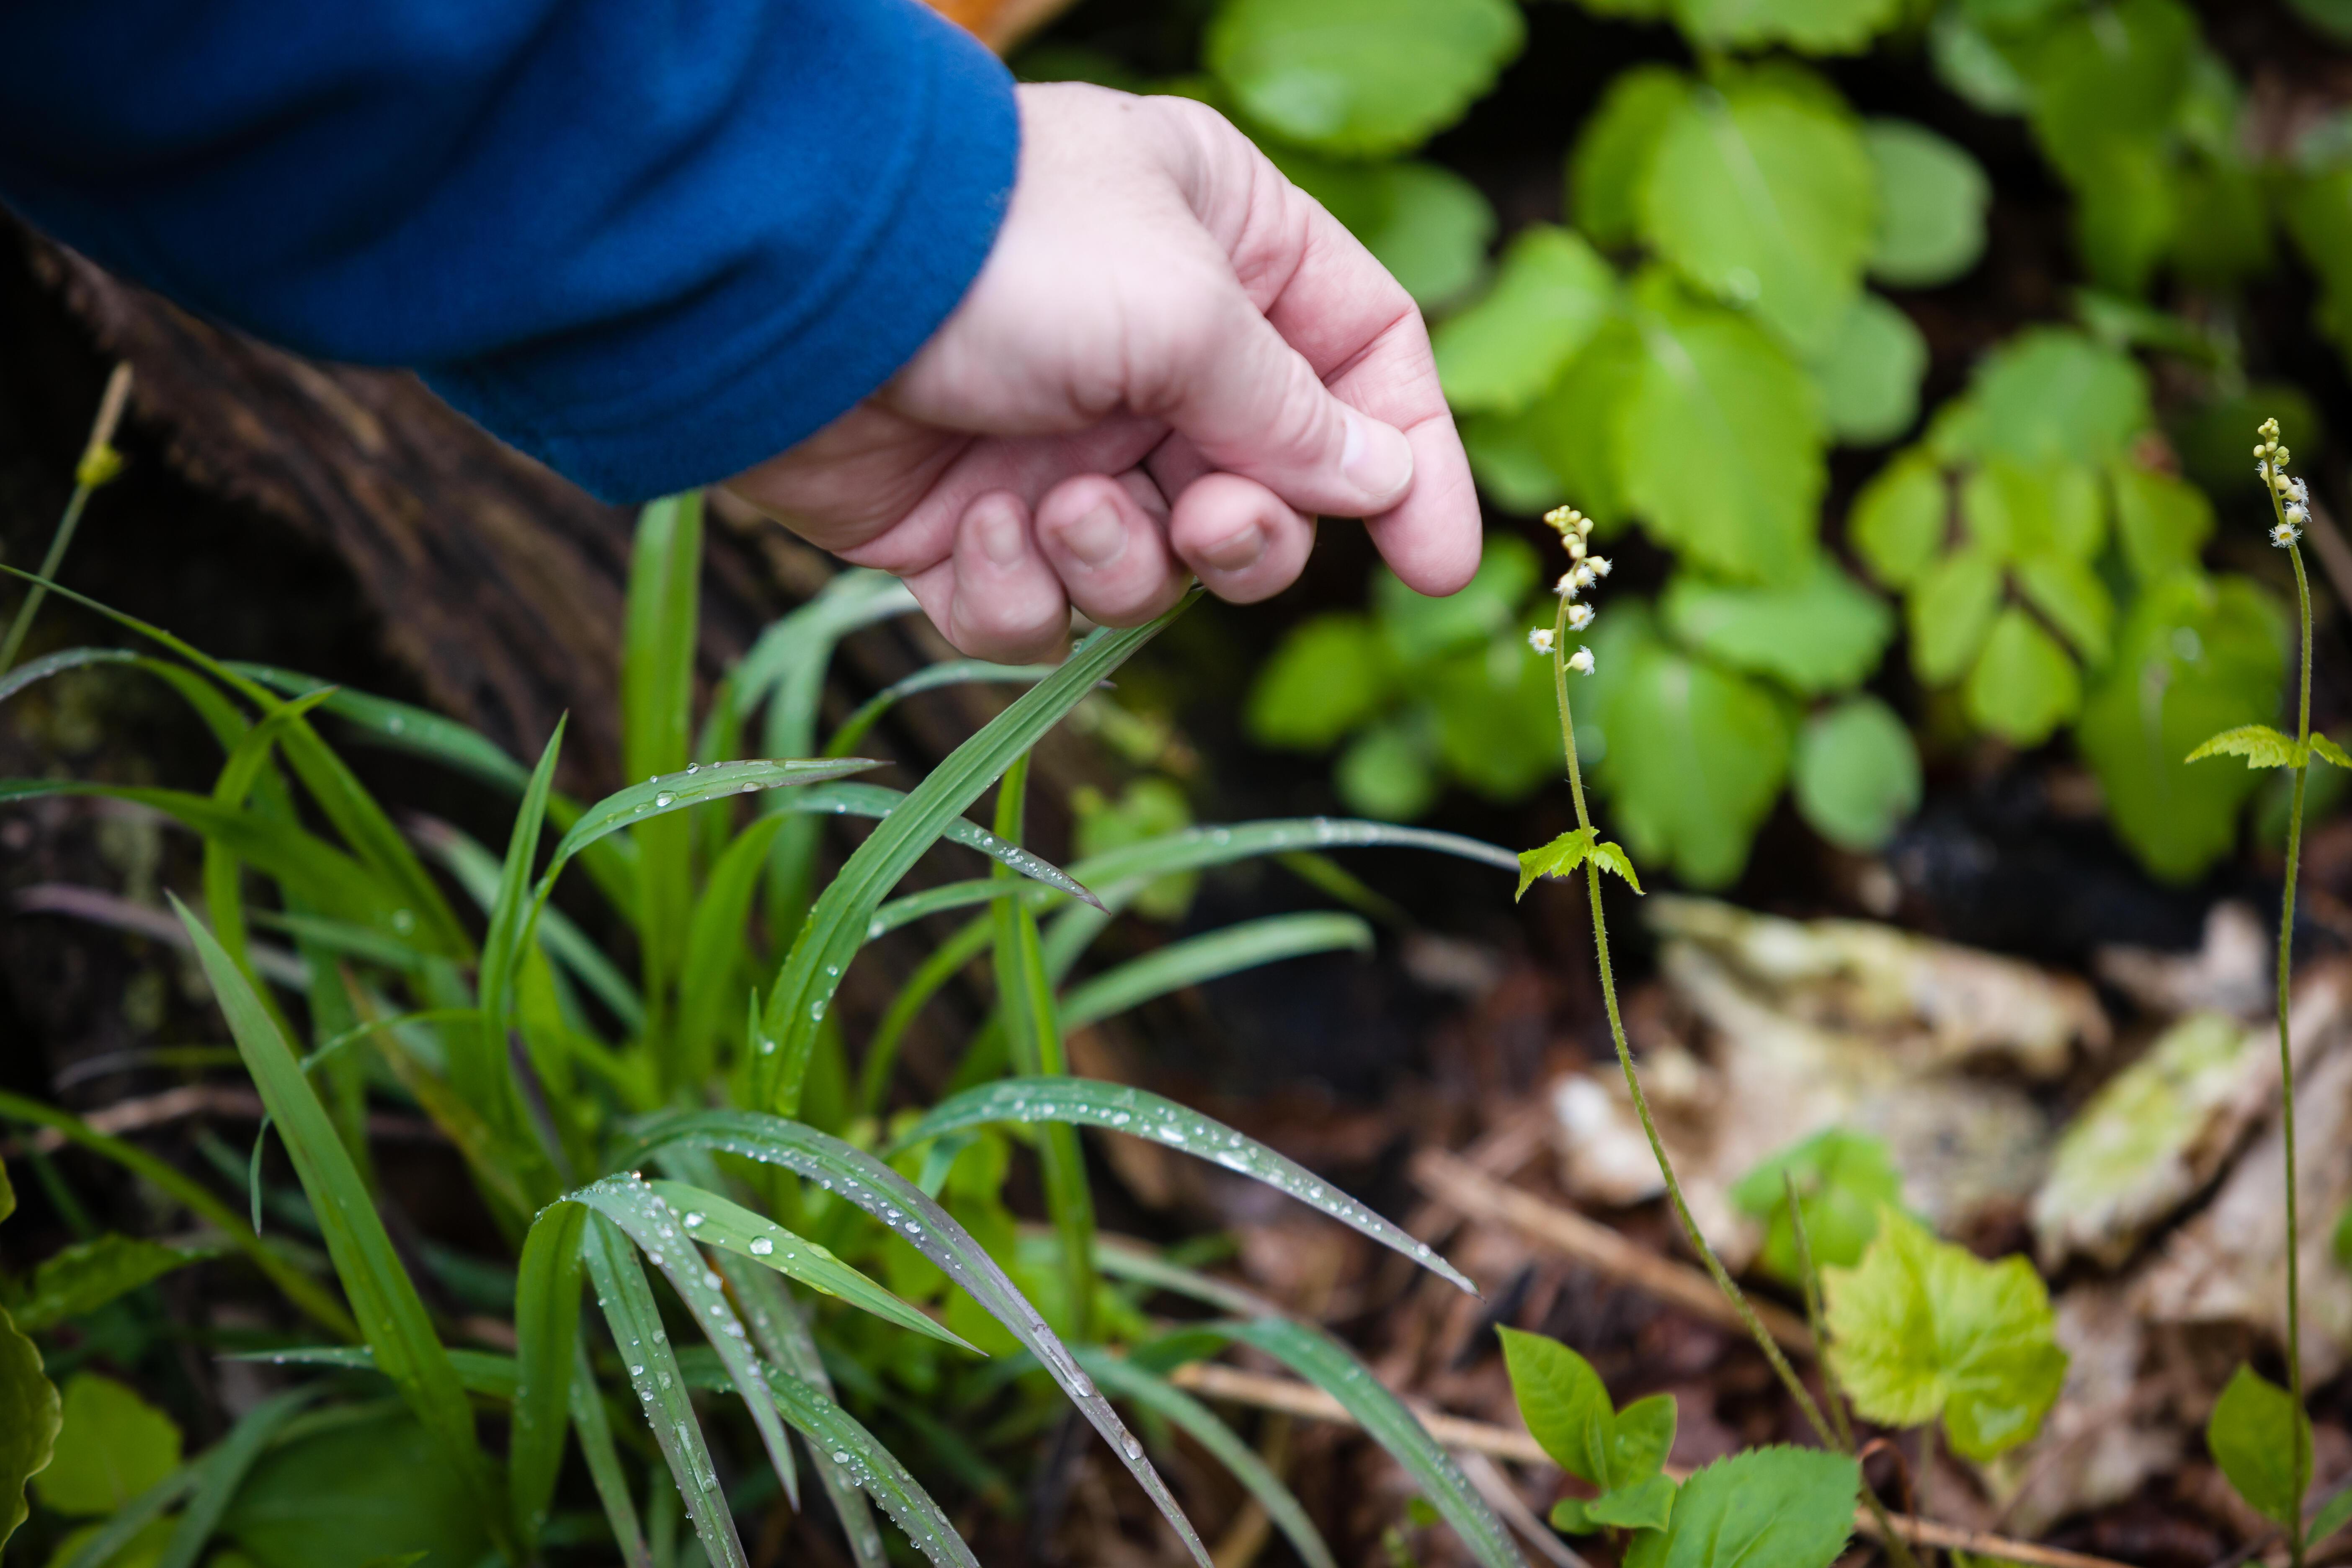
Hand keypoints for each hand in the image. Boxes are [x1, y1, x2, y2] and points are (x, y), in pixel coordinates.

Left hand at [725, 81, 1479, 660]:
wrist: (791, 294)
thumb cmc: (1006, 254)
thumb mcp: (1186, 309)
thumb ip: (1291, 408)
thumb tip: (1375, 480)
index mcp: (1227, 254)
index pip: (1365, 364)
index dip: (1411, 466)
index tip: (1438, 569)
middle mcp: (1153, 354)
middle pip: (1269, 498)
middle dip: (1247, 537)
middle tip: (1204, 523)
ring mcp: (1061, 444)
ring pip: (1155, 575)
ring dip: (1118, 562)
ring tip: (1054, 505)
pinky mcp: (971, 527)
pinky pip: (1039, 615)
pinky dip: (1016, 593)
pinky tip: (977, 531)